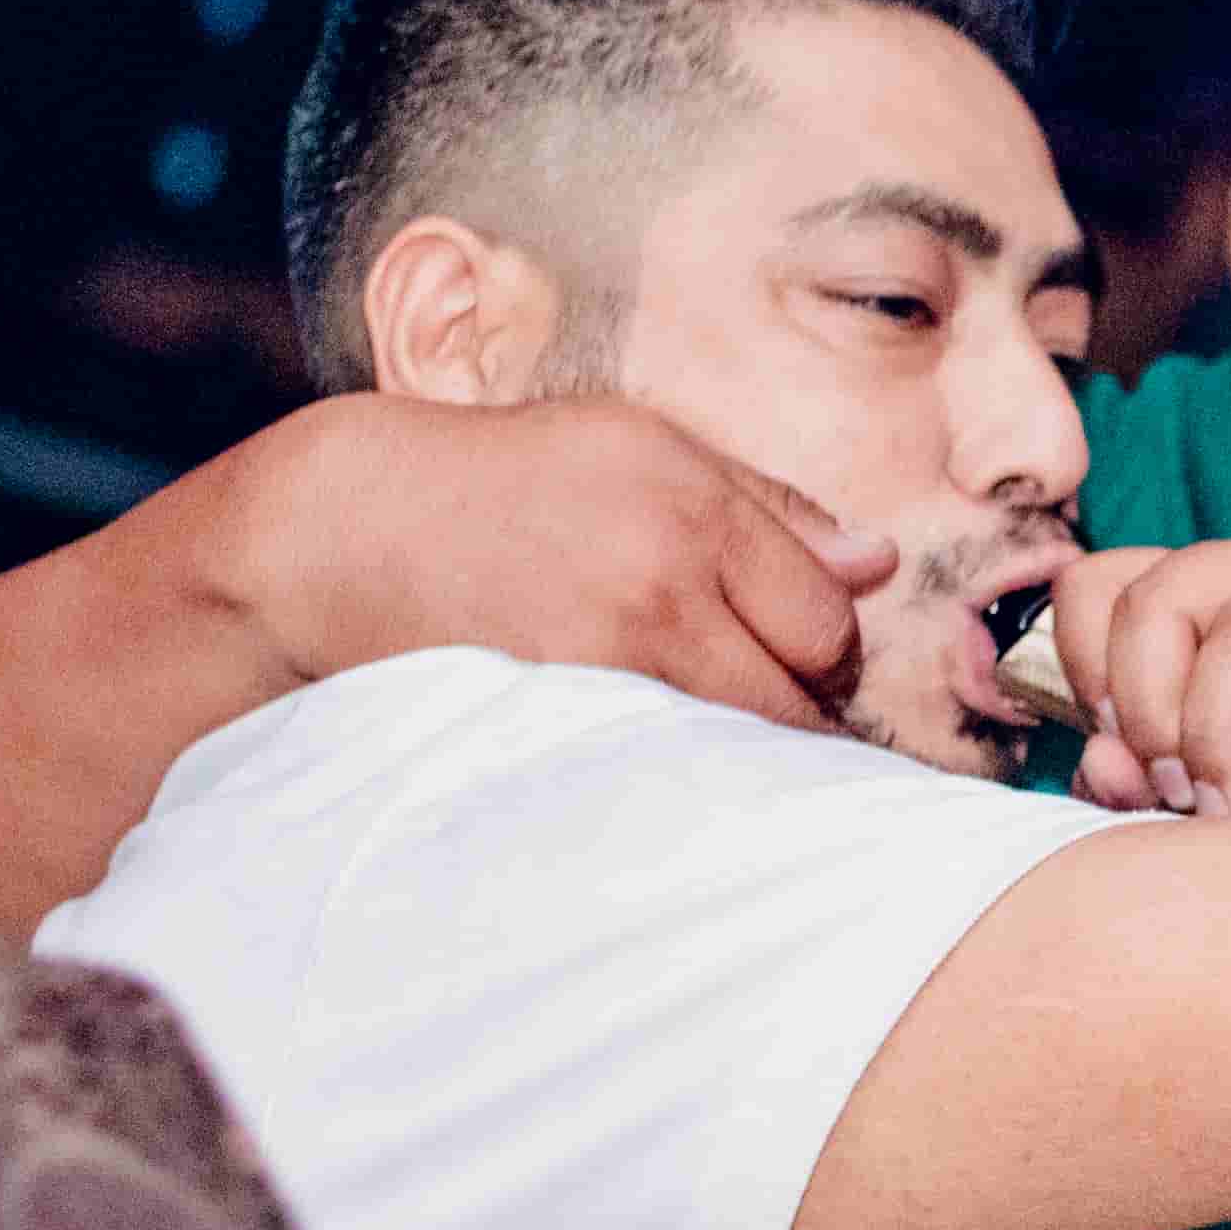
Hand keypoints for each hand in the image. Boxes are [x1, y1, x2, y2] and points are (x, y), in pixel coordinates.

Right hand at [225, 392, 895, 730]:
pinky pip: (660, 780)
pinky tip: (650, 762)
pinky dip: (672, 780)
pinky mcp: (555, 726)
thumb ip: (769, 510)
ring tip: (701, 734)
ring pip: (735, 753)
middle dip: (790, 713)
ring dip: (737, 758)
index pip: (828, 621)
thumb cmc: (512, 482)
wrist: (353, 532)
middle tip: (751, 706)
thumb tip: (878, 565)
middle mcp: (658, 582)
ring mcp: (604, 663)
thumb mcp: (641, 448)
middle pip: (795, 700)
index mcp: (693, 505)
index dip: (818, 649)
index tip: (789, 655)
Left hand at [1035, 524, 1230, 813]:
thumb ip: (1149, 773)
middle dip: (1152, 711)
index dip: (1087, 669)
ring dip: (1223, 722)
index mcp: (1207, 588)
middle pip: (1155, 599)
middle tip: (1179, 788)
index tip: (1120, 750)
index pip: (1099, 584)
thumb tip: (1098, 763)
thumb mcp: (1223, 783)